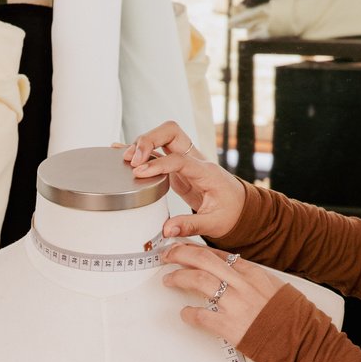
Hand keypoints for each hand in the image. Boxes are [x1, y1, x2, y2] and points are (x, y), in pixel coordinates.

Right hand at [118, 121, 245, 239]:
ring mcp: (184, 160)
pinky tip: (122, 151)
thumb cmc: (230, 212)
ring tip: (124, 159)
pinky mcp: (176, 167)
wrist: (239, 206)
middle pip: (170, 132)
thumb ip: (190, 225)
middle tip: (132, 160)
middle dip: (148, 140)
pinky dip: (140, 149)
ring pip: (162, 137)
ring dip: (142, 144)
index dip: (158, 163)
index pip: (179, 158)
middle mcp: (194, 159)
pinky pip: (157, 151)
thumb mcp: (214, 223)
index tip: (139, 173)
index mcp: (206, 171)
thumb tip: (167, 229)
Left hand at [160, 243, 280, 345]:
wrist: (302, 340)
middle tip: (167, 255)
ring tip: (169, 279)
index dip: (197, 249)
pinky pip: (201, 315)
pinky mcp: (229, 326)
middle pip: (203, 260)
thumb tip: (234, 277)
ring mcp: (235, 304)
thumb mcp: (275, 288)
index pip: (218, 254)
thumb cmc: (291, 318)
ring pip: (198, 280)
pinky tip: (184, 313)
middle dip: (181, 254)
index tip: (184, 247)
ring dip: (179, 277)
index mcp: (253, 274)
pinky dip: (189, 313)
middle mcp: (242, 284)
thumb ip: (252, 281)